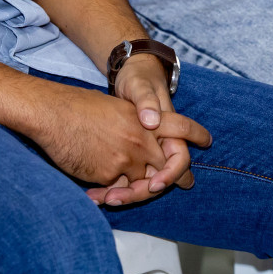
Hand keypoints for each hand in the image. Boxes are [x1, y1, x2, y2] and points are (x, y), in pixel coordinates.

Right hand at [30, 79, 209, 206]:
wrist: (52, 113)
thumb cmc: (76, 106)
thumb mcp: (113, 108)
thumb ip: (132, 123)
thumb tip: (141, 133)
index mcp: (142, 119)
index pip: (179, 126)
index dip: (195, 134)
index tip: (206, 140)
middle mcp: (141, 139)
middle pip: (168, 166)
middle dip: (175, 178)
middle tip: (185, 184)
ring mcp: (127, 158)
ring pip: (144, 184)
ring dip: (137, 191)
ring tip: (124, 196)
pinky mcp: (110, 175)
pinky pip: (117, 191)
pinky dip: (110, 195)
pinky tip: (98, 196)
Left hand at [86, 56, 205, 204]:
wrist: (125, 75)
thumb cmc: (138, 78)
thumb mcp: (140, 85)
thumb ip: (147, 100)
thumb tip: (151, 120)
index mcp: (169, 133)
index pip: (179, 161)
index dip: (170, 175)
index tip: (153, 184)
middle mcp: (158, 146)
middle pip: (156, 180)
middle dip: (138, 192)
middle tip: (114, 198)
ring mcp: (142, 152)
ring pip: (138, 182)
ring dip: (121, 193)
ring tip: (99, 198)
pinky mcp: (126, 155)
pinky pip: (122, 176)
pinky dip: (110, 186)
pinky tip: (93, 193)